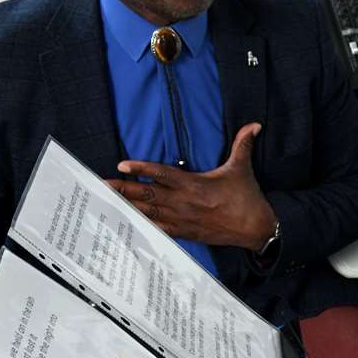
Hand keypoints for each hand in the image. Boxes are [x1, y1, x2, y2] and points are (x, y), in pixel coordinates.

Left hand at [106, 122, 277, 249]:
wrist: (255, 228)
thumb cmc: (247, 198)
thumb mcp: (242, 168)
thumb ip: (243, 144)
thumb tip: (254, 125)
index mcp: (194, 185)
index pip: (162, 174)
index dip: (142, 169)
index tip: (121, 164)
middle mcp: (184, 202)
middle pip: (147, 195)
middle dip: (123, 188)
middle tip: (101, 184)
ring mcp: (182, 219)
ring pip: (149, 212)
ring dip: (127, 206)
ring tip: (106, 201)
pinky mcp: (185, 232)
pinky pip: (158, 229)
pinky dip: (142, 226)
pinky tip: (126, 223)